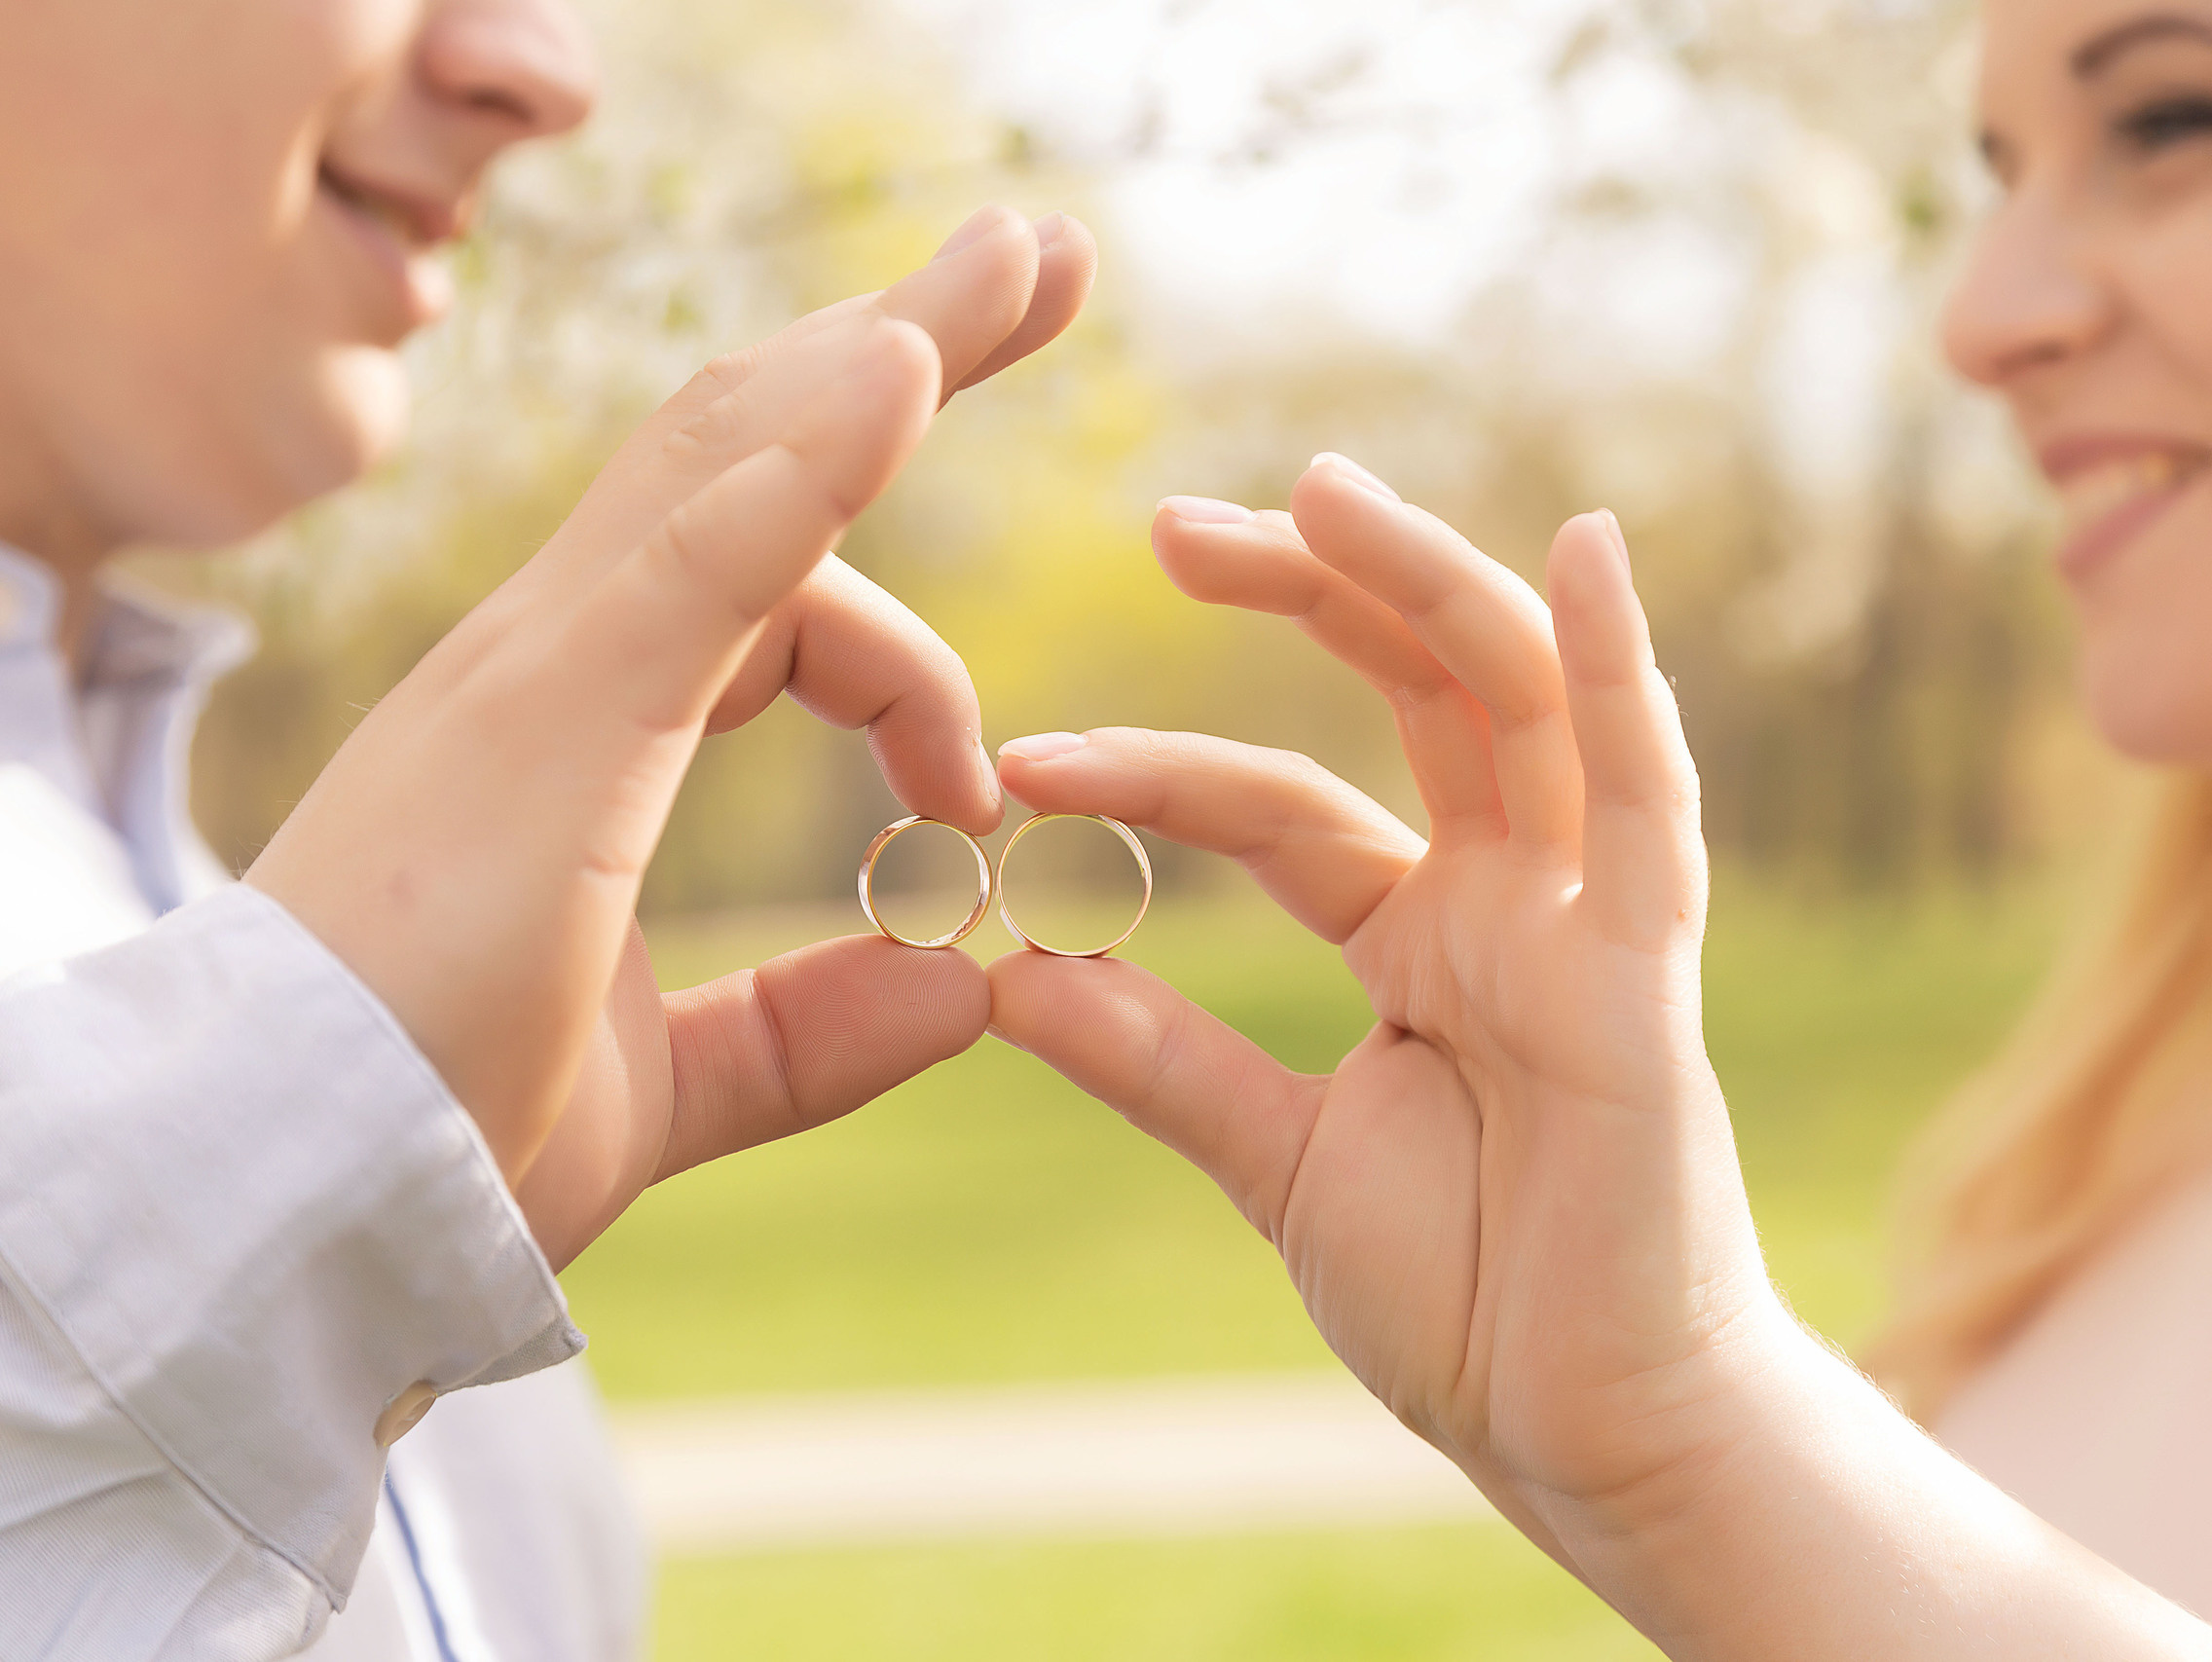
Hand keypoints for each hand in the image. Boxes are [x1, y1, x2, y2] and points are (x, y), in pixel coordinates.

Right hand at [248, 206, 1097, 1267]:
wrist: (273, 1205)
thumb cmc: (433, 1140)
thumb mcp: (666, 1085)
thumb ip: (801, 1031)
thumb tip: (957, 982)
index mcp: (574, 731)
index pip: (754, 581)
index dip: (896, 649)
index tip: (979, 785)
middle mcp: (555, 659)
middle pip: (750, 445)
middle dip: (901, 346)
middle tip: (1040, 257)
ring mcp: (544, 669)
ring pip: (736, 447)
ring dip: (895, 342)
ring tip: (1035, 250)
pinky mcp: (547, 717)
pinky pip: (699, 552)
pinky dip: (811, 454)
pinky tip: (912, 364)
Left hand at [985, 455, 1786, 1565]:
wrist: (1586, 1439)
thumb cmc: (1467, 1298)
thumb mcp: (1277, 1158)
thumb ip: (1159, 1058)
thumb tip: (1005, 973)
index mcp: (1423, 932)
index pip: (1275, 803)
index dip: (1153, 771)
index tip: (1019, 762)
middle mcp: (1509, 897)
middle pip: (1409, 691)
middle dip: (1303, 593)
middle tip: (1168, 524)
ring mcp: (1585, 920)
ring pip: (1514, 704)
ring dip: (1421, 586)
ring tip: (1317, 491)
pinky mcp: (1648, 974)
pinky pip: (1645, 800)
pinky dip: (1622, 671)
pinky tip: (1582, 550)